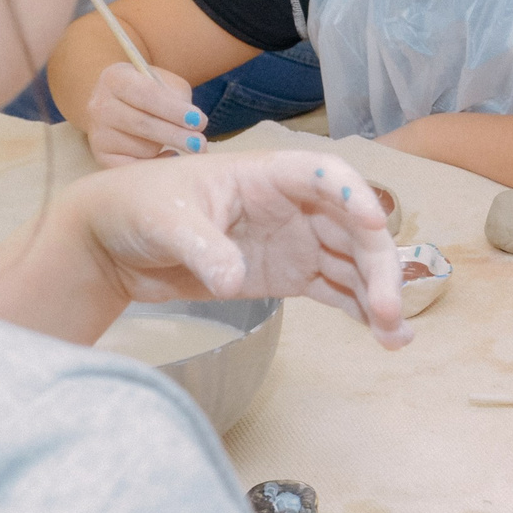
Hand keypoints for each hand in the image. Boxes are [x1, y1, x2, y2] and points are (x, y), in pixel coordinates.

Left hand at [62, 150, 407, 345]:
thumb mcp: (168, 220)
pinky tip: (383, 337)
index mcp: (268, 176)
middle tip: (389, 309)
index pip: (324, 175)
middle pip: (353, 228)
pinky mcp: (289, 275)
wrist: (114, 241)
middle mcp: (294, 206)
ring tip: (397, 337)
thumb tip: (232, 280)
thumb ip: (204, 247)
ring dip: (379, 296)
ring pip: (353, 265)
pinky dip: (360, 312)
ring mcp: (296, 242)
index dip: (354, 194)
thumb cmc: (139, 206)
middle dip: (377, 266)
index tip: (373, 221)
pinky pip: (336, 290)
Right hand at [82, 58, 206, 167]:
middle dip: (176, 135)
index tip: (199, 121)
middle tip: (200, 144)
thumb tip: (194, 125)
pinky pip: (131, 167)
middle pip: (142, 124)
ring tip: (180, 141)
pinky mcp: (100, 155)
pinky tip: (170, 155)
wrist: (121, 103)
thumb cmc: (150, 92)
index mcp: (115, 78)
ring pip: (140, 147)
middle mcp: (99, 105)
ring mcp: (98, 132)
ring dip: (166, 146)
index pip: (146, 94)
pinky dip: (155, 164)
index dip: (174, 110)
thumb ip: (178, 98)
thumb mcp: (165, 84)